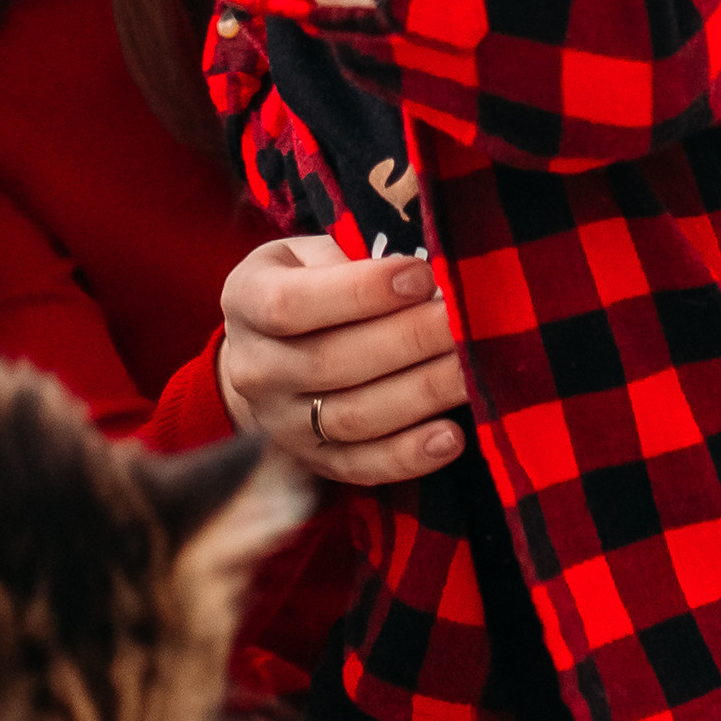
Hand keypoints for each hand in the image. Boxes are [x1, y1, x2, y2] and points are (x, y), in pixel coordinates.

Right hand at [217, 234, 468, 487]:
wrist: (268, 356)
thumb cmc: (305, 286)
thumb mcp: (308, 254)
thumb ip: (350, 260)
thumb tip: (422, 278)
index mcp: (246, 301)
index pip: (292, 305)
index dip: (360, 293)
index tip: (422, 277)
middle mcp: (255, 369)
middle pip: (332, 363)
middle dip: (410, 340)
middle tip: (466, 322)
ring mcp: (281, 423)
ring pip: (354, 417)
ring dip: (422, 393)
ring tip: (474, 369)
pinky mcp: (315, 462)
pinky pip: (363, 467)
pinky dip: (409, 455)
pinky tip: (452, 435)